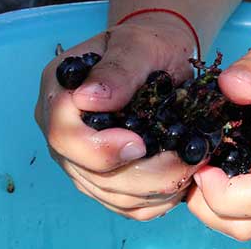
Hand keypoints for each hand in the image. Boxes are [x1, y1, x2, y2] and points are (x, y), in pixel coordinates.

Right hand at [34, 15, 204, 220]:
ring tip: (190, 167)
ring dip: (154, 189)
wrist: (161, 58)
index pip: (63, 134)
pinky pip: (125, 205)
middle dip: (141, 175)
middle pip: (87, 172)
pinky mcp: (103, 179)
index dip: (100, 148)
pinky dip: (155, 200)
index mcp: (59, 93)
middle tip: (185, 162)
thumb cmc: (149, 45)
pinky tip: (179, 181)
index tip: (140, 144)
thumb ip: (118, 69)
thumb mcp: (138, 44)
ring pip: (110, 194)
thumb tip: (88, 99)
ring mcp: (80, 159)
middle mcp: (62, 131)